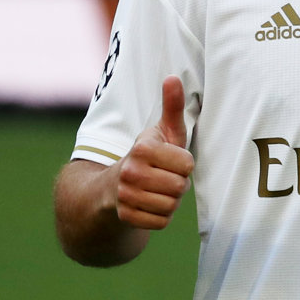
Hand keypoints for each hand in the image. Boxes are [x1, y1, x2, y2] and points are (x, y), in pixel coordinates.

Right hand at [114, 76, 194, 229]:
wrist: (111, 187)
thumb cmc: (149, 156)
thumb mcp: (163, 130)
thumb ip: (172, 105)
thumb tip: (173, 76)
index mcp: (142, 148)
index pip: (187, 165)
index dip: (184, 164)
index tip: (171, 160)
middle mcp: (130, 172)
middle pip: (180, 187)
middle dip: (178, 184)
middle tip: (165, 177)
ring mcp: (125, 196)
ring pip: (171, 206)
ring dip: (170, 201)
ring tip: (157, 190)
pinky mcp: (125, 217)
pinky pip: (161, 222)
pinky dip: (160, 217)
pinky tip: (150, 205)